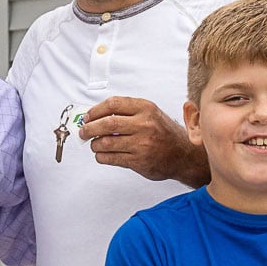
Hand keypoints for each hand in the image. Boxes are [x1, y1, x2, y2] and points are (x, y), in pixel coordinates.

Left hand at [79, 96, 208, 185]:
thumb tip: (96, 116)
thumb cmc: (164, 133)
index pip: (113, 104)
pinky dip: (102, 156)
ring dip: (95, 144)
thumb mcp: (150, 114)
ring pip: (106, 143)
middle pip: (106, 123)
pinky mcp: (139, 161)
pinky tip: (102, 154)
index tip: (87, 116)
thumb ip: (127, 112)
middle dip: (89, 128)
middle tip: (84, 131)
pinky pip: (112, 158)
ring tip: (95, 144)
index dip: (95, 110)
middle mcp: (144, 125)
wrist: (183, 155)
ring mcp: (141, 144)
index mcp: (146, 108)